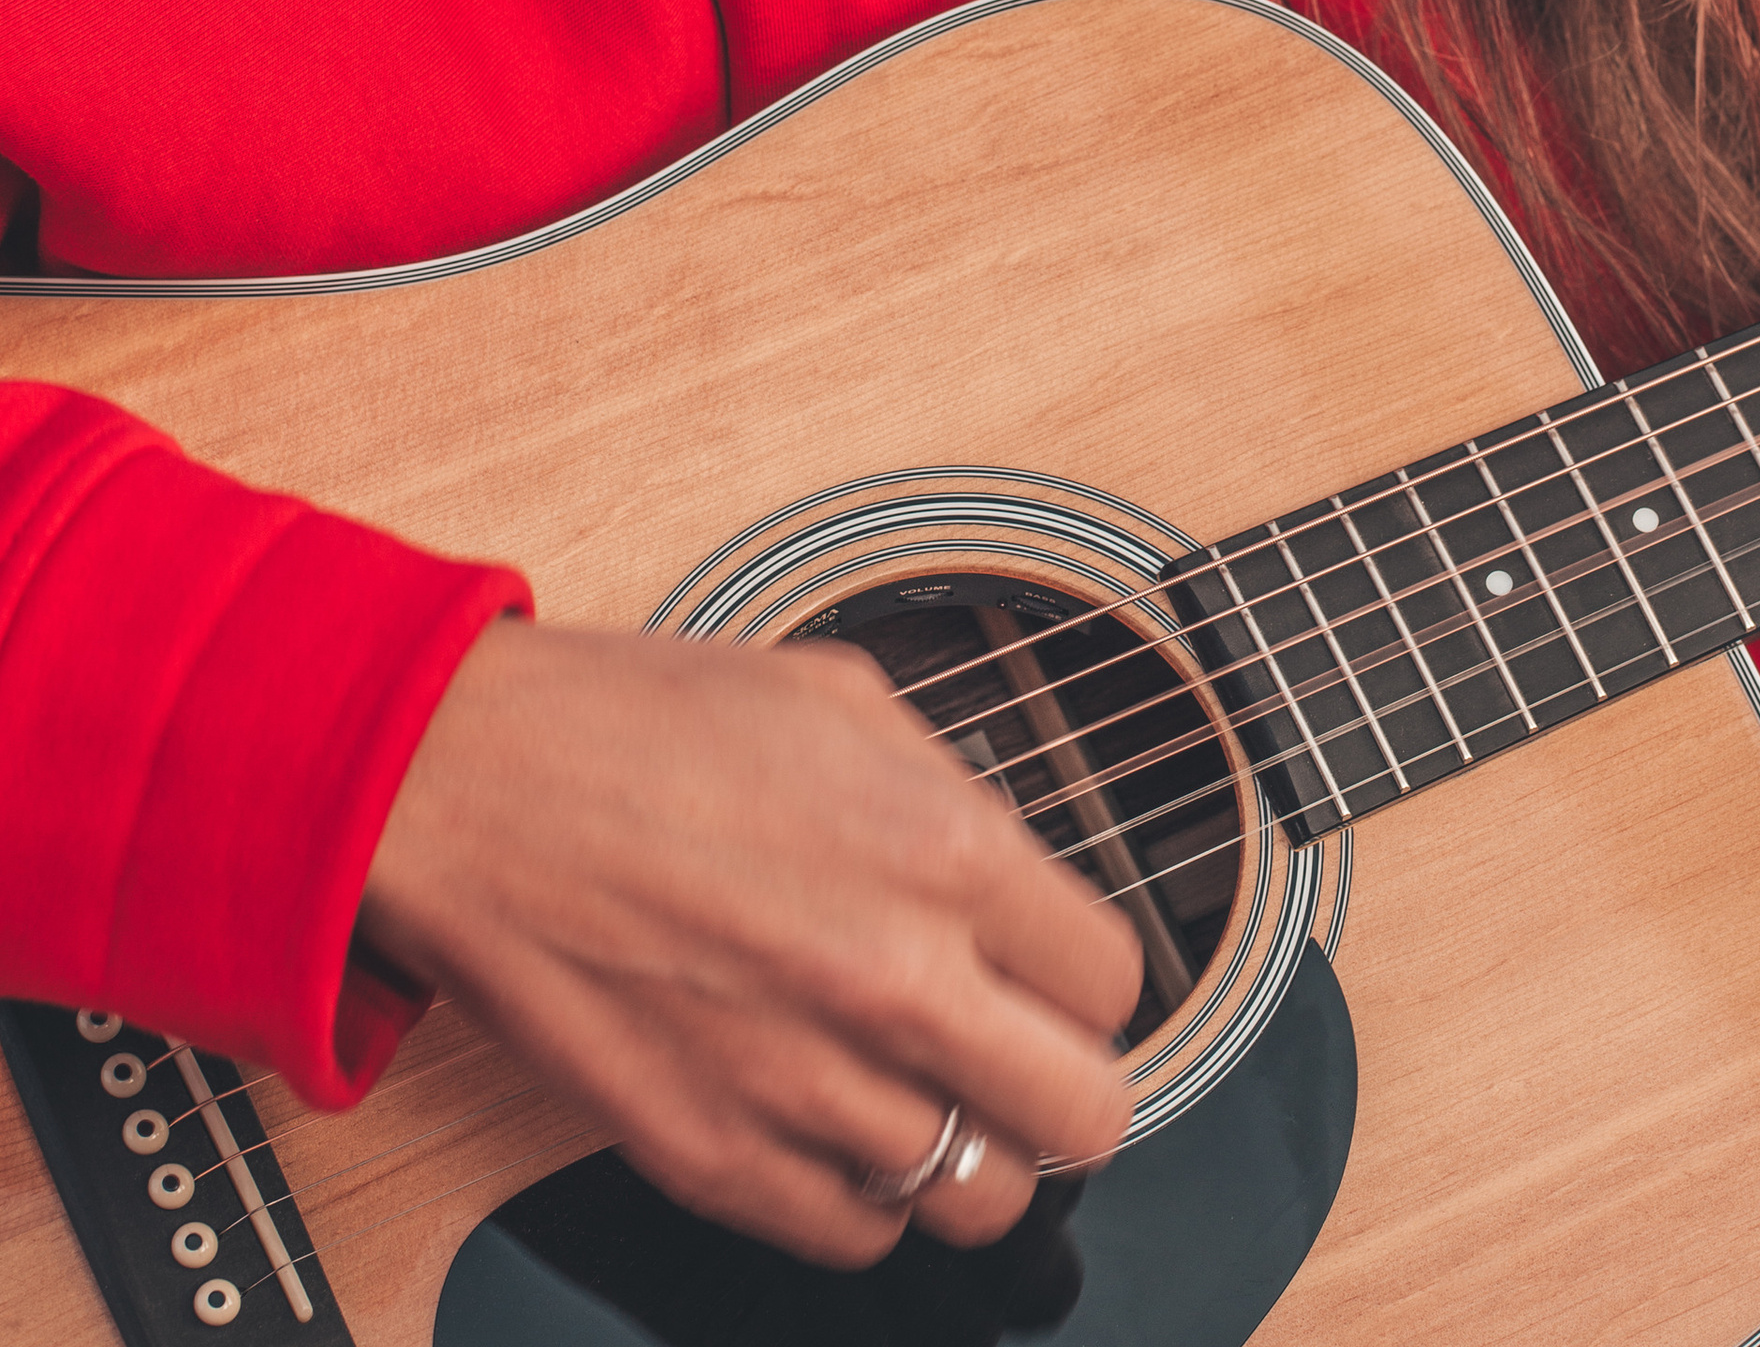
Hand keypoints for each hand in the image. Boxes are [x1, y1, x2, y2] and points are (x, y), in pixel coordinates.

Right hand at [360, 617, 1140, 1265]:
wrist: (468, 788)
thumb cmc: (639, 723)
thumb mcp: (843, 696)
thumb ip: (952, 791)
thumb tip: (1011, 868)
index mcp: (944, 852)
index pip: (1114, 981)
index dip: (1089, 976)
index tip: (1057, 970)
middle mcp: (893, 982)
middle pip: (1085, 1117)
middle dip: (1071, 1086)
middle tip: (1027, 1053)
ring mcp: (800, 1084)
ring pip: (979, 1199)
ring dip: (970, 1147)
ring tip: (928, 1089)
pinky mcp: (709, 1157)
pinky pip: (853, 1239)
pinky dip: (864, 1197)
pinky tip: (839, 1123)